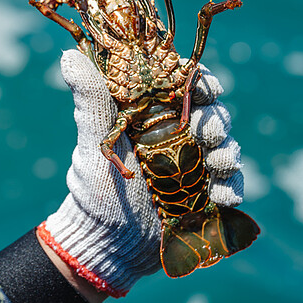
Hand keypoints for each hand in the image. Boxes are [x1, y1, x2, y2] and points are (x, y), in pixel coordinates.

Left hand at [39, 49, 243, 296]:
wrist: (106, 245)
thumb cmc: (94, 190)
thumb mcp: (94, 143)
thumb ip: (90, 101)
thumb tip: (69, 56)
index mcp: (152, 115)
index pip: (182, 85)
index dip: (199, 80)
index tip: (204, 86)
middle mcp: (177, 135)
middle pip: (211, 112)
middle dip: (215, 119)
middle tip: (206, 133)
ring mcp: (195, 164)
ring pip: (225, 144)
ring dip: (227, 151)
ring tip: (216, 164)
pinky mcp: (207, 193)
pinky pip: (231, 183)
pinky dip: (233, 186)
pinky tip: (223, 195)